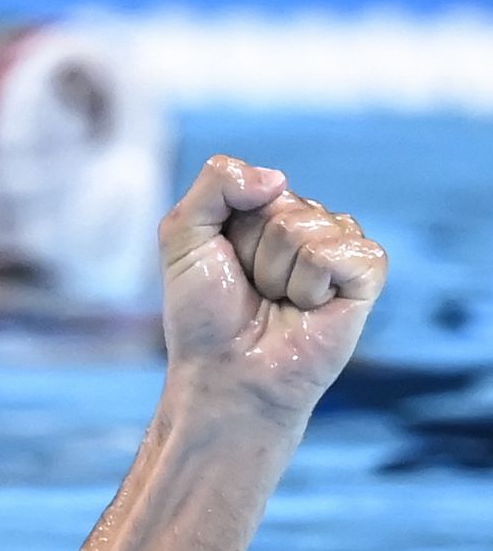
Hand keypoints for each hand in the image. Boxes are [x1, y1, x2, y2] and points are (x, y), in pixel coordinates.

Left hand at [160, 155, 387, 424]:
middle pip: (281, 206)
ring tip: (277, 302)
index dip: (227, 229)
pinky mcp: (367, 276)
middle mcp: (306, 223)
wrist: (226, 373)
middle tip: (251, 290)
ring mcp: (338, 249)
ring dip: (278, 273)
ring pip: (308, 227)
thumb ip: (215, 184)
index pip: (253, 183)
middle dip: (253, 253)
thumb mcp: (183, 236)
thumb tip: (278, 177)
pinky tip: (309, 307)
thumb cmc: (204, 314)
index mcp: (264, 209)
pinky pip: (345, 252)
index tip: (222, 266)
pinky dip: (313, 284)